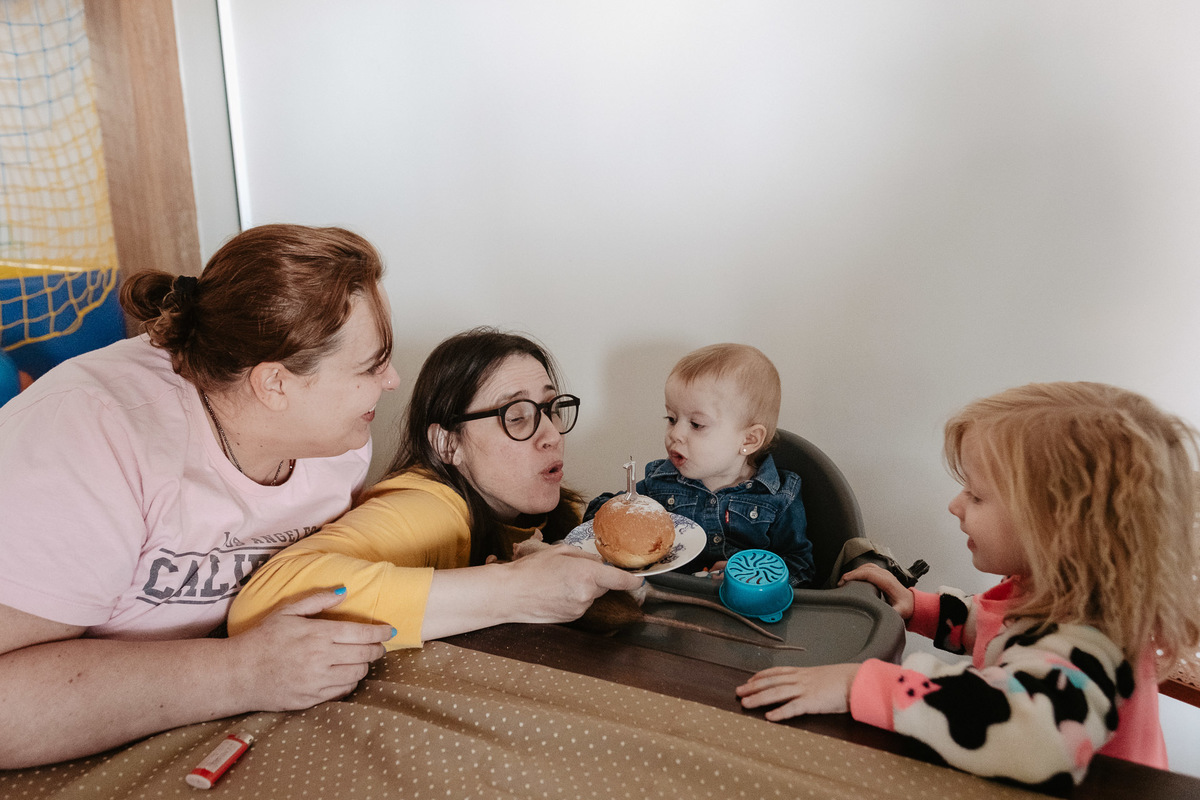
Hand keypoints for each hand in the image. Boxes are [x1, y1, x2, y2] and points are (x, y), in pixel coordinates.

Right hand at [229, 589, 392, 711]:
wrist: (238, 673)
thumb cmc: (262, 638)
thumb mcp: (287, 611)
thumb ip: (317, 600)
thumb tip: (344, 591)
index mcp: (317, 634)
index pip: (361, 633)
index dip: (380, 632)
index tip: (390, 630)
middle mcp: (320, 659)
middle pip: (364, 655)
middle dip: (377, 649)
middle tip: (379, 645)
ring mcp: (316, 681)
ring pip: (357, 674)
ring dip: (364, 666)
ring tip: (362, 659)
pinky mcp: (311, 699)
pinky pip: (343, 691)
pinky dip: (350, 682)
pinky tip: (346, 674)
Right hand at [502, 543, 643, 623]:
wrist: (509, 594)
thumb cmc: (531, 569)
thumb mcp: (560, 551)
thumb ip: (585, 557)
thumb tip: (599, 564)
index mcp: (587, 575)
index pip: (621, 580)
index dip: (633, 579)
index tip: (639, 578)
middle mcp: (586, 595)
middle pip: (604, 586)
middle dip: (596, 578)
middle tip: (574, 569)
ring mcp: (579, 609)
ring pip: (591, 595)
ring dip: (583, 588)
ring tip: (558, 581)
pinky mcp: (571, 618)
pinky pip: (580, 605)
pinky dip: (573, 598)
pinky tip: (555, 592)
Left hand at [736, 663, 860, 719]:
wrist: (858, 680)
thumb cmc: (844, 679)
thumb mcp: (824, 676)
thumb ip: (812, 680)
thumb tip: (805, 685)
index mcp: (803, 672)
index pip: (776, 671)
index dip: (761, 675)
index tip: (749, 679)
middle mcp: (801, 679)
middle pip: (771, 681)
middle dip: (752, 687)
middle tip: (738, 692)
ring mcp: (805, 690)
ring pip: (776, 693)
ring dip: (759, 698)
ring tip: (745, 703)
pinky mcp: (812, 702)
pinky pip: (793, 708)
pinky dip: (780, 712)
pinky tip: (769, 717)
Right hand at [839, 563, 913, 619]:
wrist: (914, 604)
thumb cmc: (907, 607)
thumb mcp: (900, 612)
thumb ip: (892, 613)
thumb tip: (883, 616)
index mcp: (887, 581)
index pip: (867, 573)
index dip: (854, 575)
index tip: (844, 581)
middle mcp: (886, 575)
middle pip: (864, 568)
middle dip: (851, 574)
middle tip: (840, 582)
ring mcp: (885, 574)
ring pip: (866, 567)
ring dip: (854, 572)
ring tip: (845, 580)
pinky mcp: (883, 575)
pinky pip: (868, 569)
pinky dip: (859, 571)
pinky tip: (854, 578)